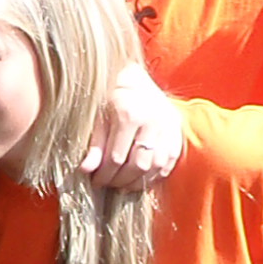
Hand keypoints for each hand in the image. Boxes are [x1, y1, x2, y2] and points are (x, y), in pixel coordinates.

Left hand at [83, 63, 182, 188]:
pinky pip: (170, 160)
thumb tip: (86, 170)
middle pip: (138, 165)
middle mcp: (152, 121)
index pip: (116, 158)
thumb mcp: (98, 117)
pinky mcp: (176, 130)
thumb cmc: (110, 97)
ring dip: (139, 181)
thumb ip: (94, 145)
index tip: (95, 182)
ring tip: (124, 185)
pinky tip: (142, 178)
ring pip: (156, 165)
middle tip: (109, 185)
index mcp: (129, 114)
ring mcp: (168, 126)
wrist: (134, 78)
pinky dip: (157, 174)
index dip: (104, 175)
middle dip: (121, 180)